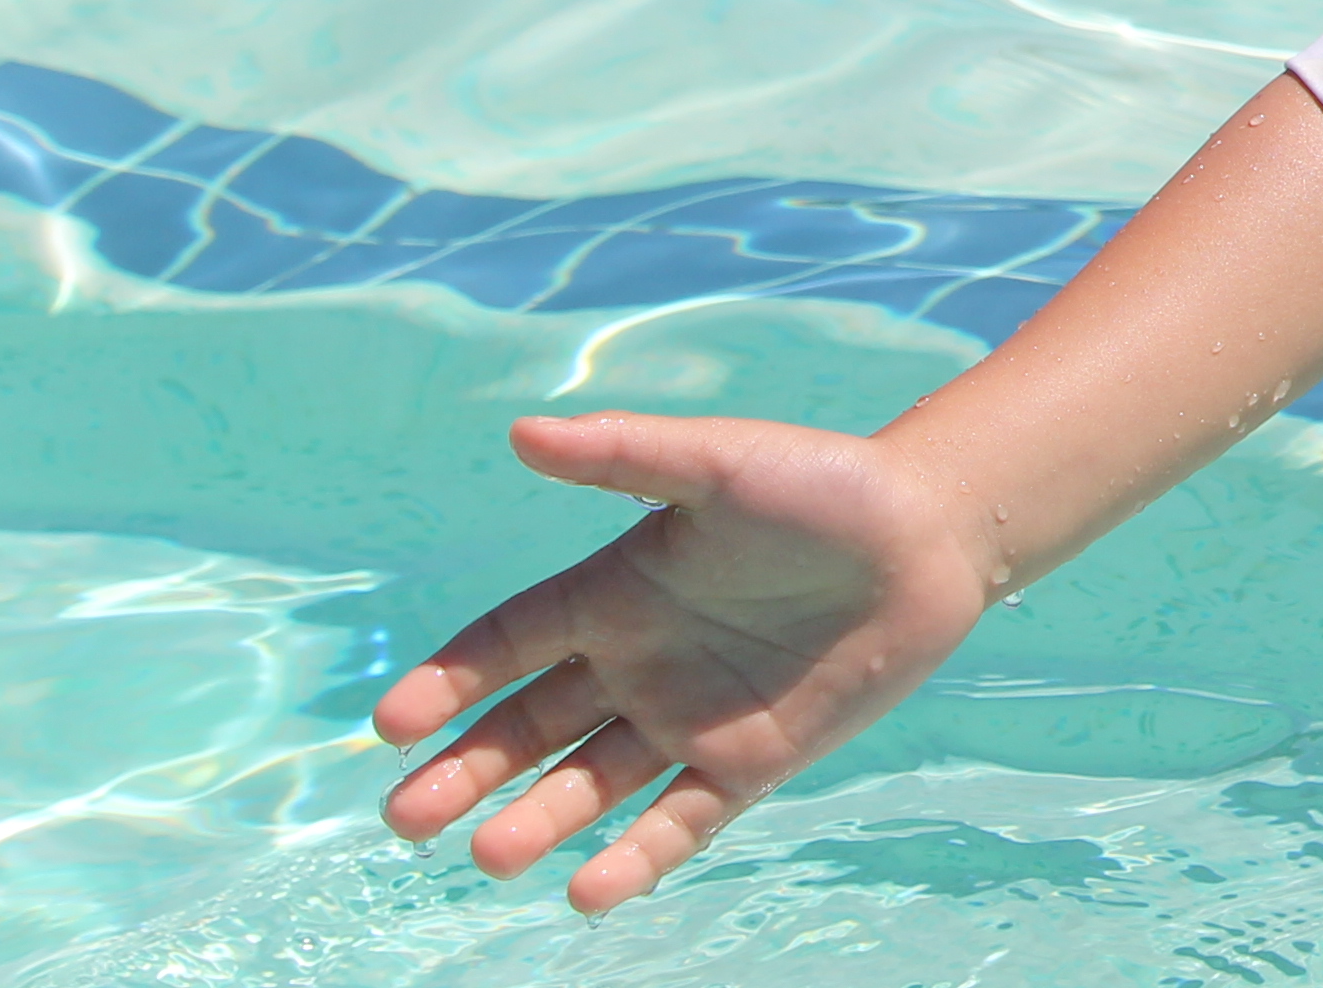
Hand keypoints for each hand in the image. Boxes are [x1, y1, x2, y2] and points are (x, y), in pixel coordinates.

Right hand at [372, 410, 997, 913]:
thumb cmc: (824, 484)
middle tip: (406, 819)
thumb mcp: (718, 463)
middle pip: (528, 727)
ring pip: (590, 783)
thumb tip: (522, 432)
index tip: (390, 724)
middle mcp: (638, 660)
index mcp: (615, 590)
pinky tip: (588, 891)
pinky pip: (679, 821)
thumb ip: (624, 455)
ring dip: (537, 820)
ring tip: (488, 855)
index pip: (506, 644)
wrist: (932, 532)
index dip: (447, 682)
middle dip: (465, 772)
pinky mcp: (750, 759)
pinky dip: (634, 858)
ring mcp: (690, 715)